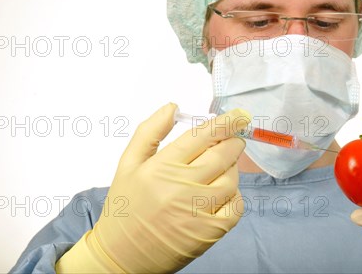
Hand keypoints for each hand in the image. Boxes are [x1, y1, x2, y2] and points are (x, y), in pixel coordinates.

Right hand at [56, 103, 250, 272]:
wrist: (121, 256)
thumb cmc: (126, 207)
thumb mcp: (128, 163)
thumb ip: (150, 131)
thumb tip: (173, 107)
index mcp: (161, 167)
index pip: (203, 136)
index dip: (226, 122)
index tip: (240, 115)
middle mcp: (181, 188)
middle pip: (223, 154)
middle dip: (233, 141)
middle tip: (233, 138)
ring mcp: (198, 212)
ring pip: (231, 179)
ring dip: (231, 168)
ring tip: (218, 168)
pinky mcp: (210, 232)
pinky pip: (236, 205)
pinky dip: (234, 196)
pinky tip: (220, 193)